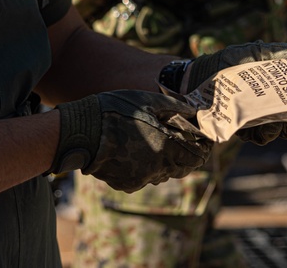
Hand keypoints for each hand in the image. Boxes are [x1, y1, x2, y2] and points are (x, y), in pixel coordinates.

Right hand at [49, 90, 211, 192]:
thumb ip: (174, 107)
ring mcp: (141, 179)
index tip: (204, 143)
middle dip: (186, 157)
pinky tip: (135, 152)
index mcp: (167, 147)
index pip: (197, 157)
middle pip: (182, 169)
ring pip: (162, 174)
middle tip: (184, 143)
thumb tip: (195, 110)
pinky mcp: (125, 184)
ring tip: (156, 144)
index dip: (204, 150)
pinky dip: (144, 168)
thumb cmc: (115, 111)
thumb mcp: (147, 101)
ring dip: (165, 162)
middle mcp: (157, 168)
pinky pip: (143, 178)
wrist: (82, 131)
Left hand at [186, 41, 286, 145]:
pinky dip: (261, 133)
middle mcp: (273, 104)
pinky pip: (262, 138)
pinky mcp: (246, 130)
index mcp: (279, 86)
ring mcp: (260, 118)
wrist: (193, 80)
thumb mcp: (251, 53)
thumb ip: (279, 53)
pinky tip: (251, 125)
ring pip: (284, 131)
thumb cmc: (224, 63)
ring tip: (271, 119)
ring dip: (282, 127)